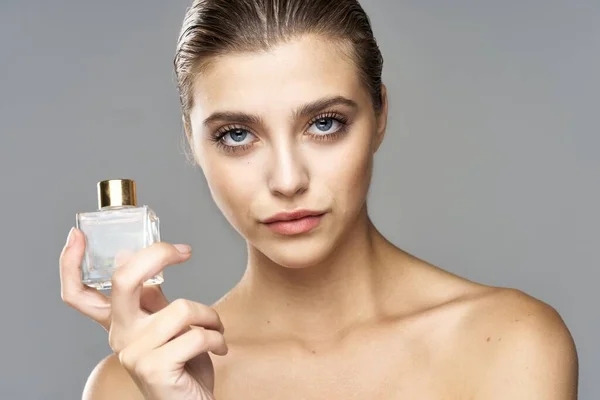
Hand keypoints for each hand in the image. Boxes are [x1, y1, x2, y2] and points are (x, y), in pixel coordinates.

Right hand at [60, 227, 227, 398]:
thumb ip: (149, 297)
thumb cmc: (182, 363)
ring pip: (182, 308)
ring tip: (214, 329)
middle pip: (123, 279)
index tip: (77, 235)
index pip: (78, 294)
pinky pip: (197, 334)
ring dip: (211, 316)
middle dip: (158, 254)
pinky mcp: (154, 367)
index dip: (70, 263)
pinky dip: (217, 338)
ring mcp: (134, 353)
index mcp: (118, 322)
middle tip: (184, 251)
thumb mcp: (164, 324)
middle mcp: (120, 336)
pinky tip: (218, 348)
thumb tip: (128, 256)